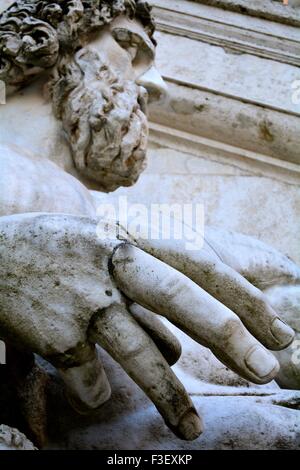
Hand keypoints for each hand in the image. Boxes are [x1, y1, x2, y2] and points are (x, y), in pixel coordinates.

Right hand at [0, 213, 294, 440]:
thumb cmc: (59, 253)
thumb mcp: (106, 252)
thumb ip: (145, 295)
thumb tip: (178, 348)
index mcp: (130, 236)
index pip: (199, 263)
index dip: (242, 296)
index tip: (276, 331)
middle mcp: (111, 261)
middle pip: (181, 297)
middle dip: (229, 335)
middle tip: (267, 368)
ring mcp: (83, 297)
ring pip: (138, 351)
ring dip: (170, 394)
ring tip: (193, 429)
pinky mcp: (54, 333)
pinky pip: (89, 378)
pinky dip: (96, 393)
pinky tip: (93, 394)